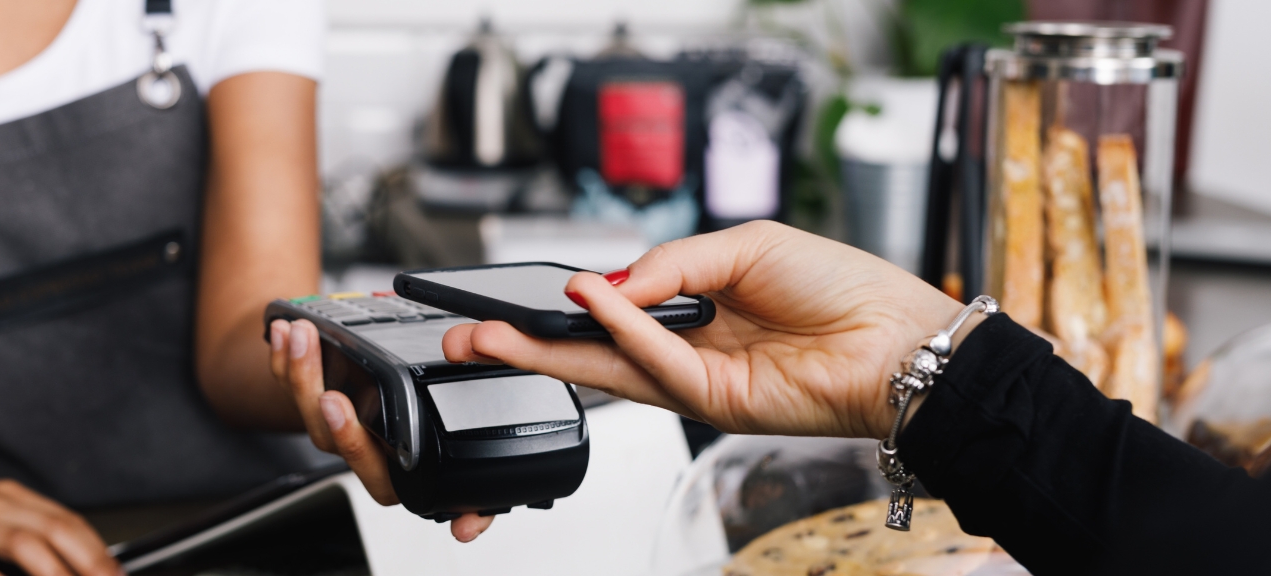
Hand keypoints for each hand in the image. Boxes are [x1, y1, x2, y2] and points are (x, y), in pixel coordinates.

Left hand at [267, 318, 494, 541]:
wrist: (402, 398)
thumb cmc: (433, 425)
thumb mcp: (460, 461)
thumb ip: (472, 505)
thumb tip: (471, 526)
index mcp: (393, 471)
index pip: (368, 466)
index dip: (352, 439)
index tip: (338, 404)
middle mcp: (360, 453)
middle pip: (329, 435)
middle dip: (318, 396)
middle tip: (321, 375)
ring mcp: (333, 429)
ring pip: (307, 409)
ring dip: (300, 369)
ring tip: (300, 335)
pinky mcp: (312, 403)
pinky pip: (288, 385)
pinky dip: (282, 358)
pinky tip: (281, 331)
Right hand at [443, 221, 971, 439]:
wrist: (898, 335)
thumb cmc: (840, 285)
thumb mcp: (744, 244)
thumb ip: (670, 264)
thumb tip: (606, 283)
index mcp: (693, 308)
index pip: (612, 311)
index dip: (565, 305)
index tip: (519, 294)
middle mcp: (687, 349)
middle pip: (591, 352)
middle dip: (525, 347)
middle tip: (467, 339)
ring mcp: (697, 381)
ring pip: (606, 370)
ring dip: (547, 350)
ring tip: (495, 333)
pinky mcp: (715, 404)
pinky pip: (654, 365)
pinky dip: (620, 331)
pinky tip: (592, 301)